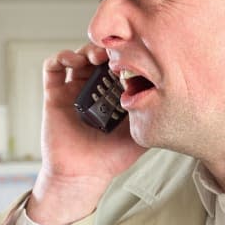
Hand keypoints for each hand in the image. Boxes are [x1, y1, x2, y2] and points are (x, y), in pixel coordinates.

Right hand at [27, 43, 145, 224]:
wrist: (83, 176)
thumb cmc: (111, 158)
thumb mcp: (141, 134)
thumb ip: (154, 116)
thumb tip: (172, 97)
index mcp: (113, 94)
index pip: (119, 64)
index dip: (125, 54)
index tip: (133, 53)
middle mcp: (94, 89)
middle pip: (99, 55)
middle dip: (106, 48)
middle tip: (114, 51)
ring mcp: (74, 90)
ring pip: (78, 56)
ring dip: (86, 49)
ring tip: (96, 56)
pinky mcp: (55, 94)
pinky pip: (52, 68)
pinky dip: (60, 57)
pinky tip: (73, 61)